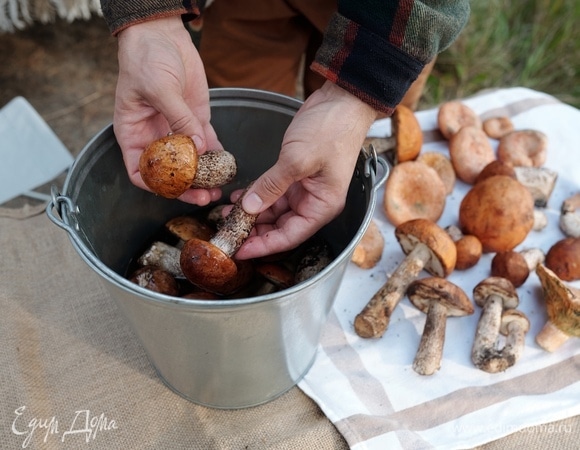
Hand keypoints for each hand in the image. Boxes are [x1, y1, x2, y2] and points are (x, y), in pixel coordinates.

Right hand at [114, 17, 221, 204]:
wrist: (162, 35)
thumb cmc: (145, 58)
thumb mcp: (158, 88)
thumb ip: (178, 119)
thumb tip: (197, 147)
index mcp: (134, 133)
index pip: (139, 170)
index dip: (154, 185)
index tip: (173, 191)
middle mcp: (154, 136)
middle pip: (169, 172)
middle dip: (186, 186)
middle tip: (204, 196)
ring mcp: (176, 130)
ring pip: (190, 161)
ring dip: (204, 176)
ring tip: (218, 188)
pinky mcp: (195, 120)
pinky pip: (206, 143)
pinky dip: (216, 155)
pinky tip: (226, 165)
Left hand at [234, 81, 376, 259]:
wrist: (342, 101)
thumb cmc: (331, 130)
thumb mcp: (298, 159)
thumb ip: (272, 186)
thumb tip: (249, 208)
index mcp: (322, 206)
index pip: (289, 237)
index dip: (263, 247)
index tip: (239, 252)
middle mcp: (315, 202)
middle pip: (280, 227)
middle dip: (254, 231)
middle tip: (227, 232)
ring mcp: (305, 189)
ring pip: (274, 211)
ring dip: (252, 212)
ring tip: (226, 213)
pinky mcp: (296, 175)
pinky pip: (274, 193)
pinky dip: (257, 195)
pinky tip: (239, 196)